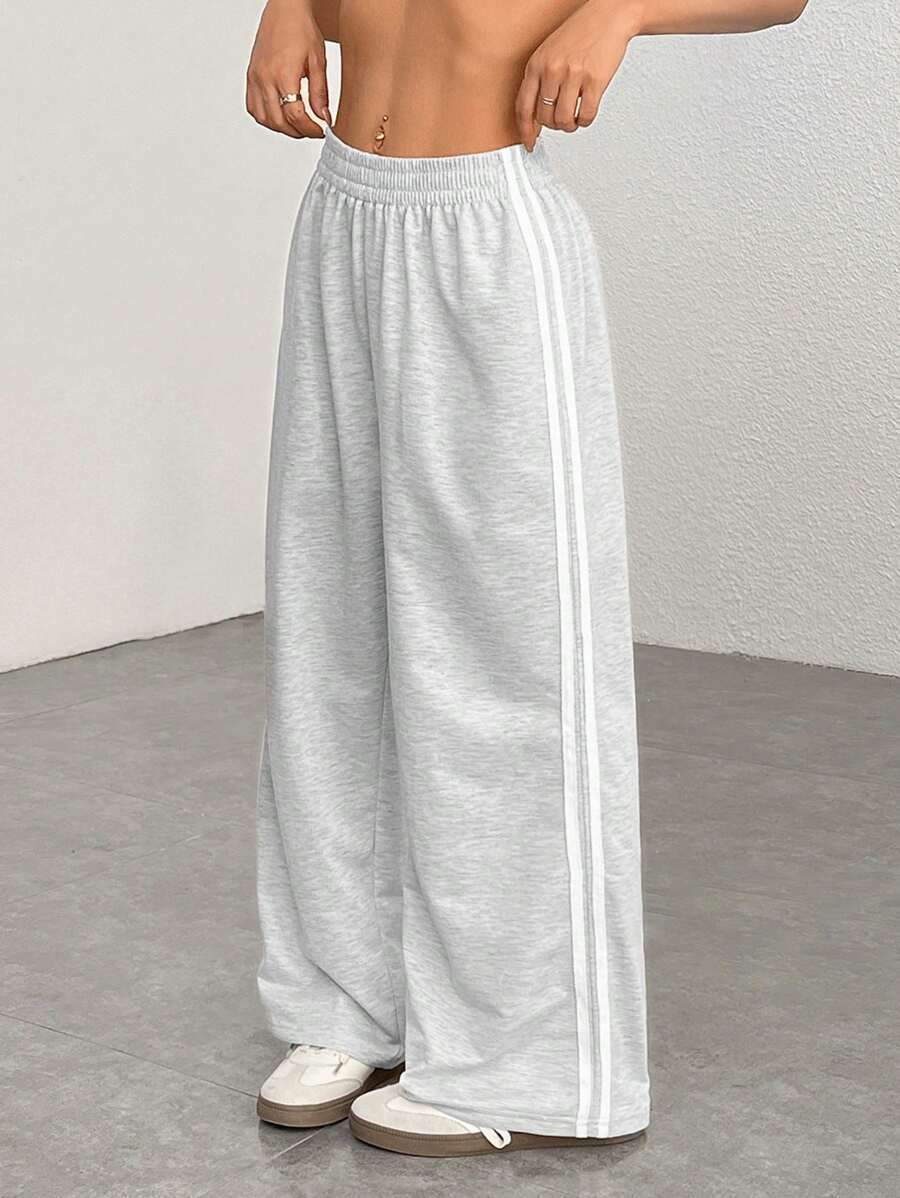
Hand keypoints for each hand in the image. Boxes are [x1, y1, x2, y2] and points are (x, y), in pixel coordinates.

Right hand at [246, 0, 330, 138]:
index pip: (295, 115)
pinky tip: (279, 115)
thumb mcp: (318, 61)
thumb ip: (319, 93)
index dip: (310, 129)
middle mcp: (265, 78)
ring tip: (297, 126)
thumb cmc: (301, 28)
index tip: (320, 131)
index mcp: (283, 74)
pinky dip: (266, 118)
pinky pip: (252, 107)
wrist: (284, 9)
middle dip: (297, 132)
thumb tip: (324, 117)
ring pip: (263, 118)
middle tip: (311, 131)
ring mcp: (255, 78)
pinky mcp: (250, 76)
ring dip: (281, 128)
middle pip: (279, 121)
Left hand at [516, 0, 642, 150]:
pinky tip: (585, 114)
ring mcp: (573, 75)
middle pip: (545, 118)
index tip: (529, 143)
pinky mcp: (594, 80)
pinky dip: (585, 121)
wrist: (608, 16)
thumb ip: (540, 81)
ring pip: (564, 120)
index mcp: (536, 64)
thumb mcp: (549, 53)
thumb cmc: (579, 35)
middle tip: (562, 121)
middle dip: (554, 125)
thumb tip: (535, 116)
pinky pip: (585, 115)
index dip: (525, 131)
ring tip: (574, 119)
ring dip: (569, 126)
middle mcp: (552, 69)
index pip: (523, 107)